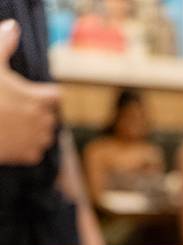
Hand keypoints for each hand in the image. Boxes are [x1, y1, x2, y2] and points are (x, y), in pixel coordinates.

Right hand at [0, 19, 59, 164]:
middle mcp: (43, 121)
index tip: (36, 94)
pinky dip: (28, 149)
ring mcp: (36, 140)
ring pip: (45, 137)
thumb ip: (4, 45)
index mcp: (39, 98)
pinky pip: (35, 153)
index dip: (46, 95)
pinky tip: (15, 141)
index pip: (55, 96)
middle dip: (40, 114)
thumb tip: (13, 27)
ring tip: (19, 126)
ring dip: (37, 133)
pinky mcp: (28, 156)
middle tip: (21, 110)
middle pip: (50, 118)